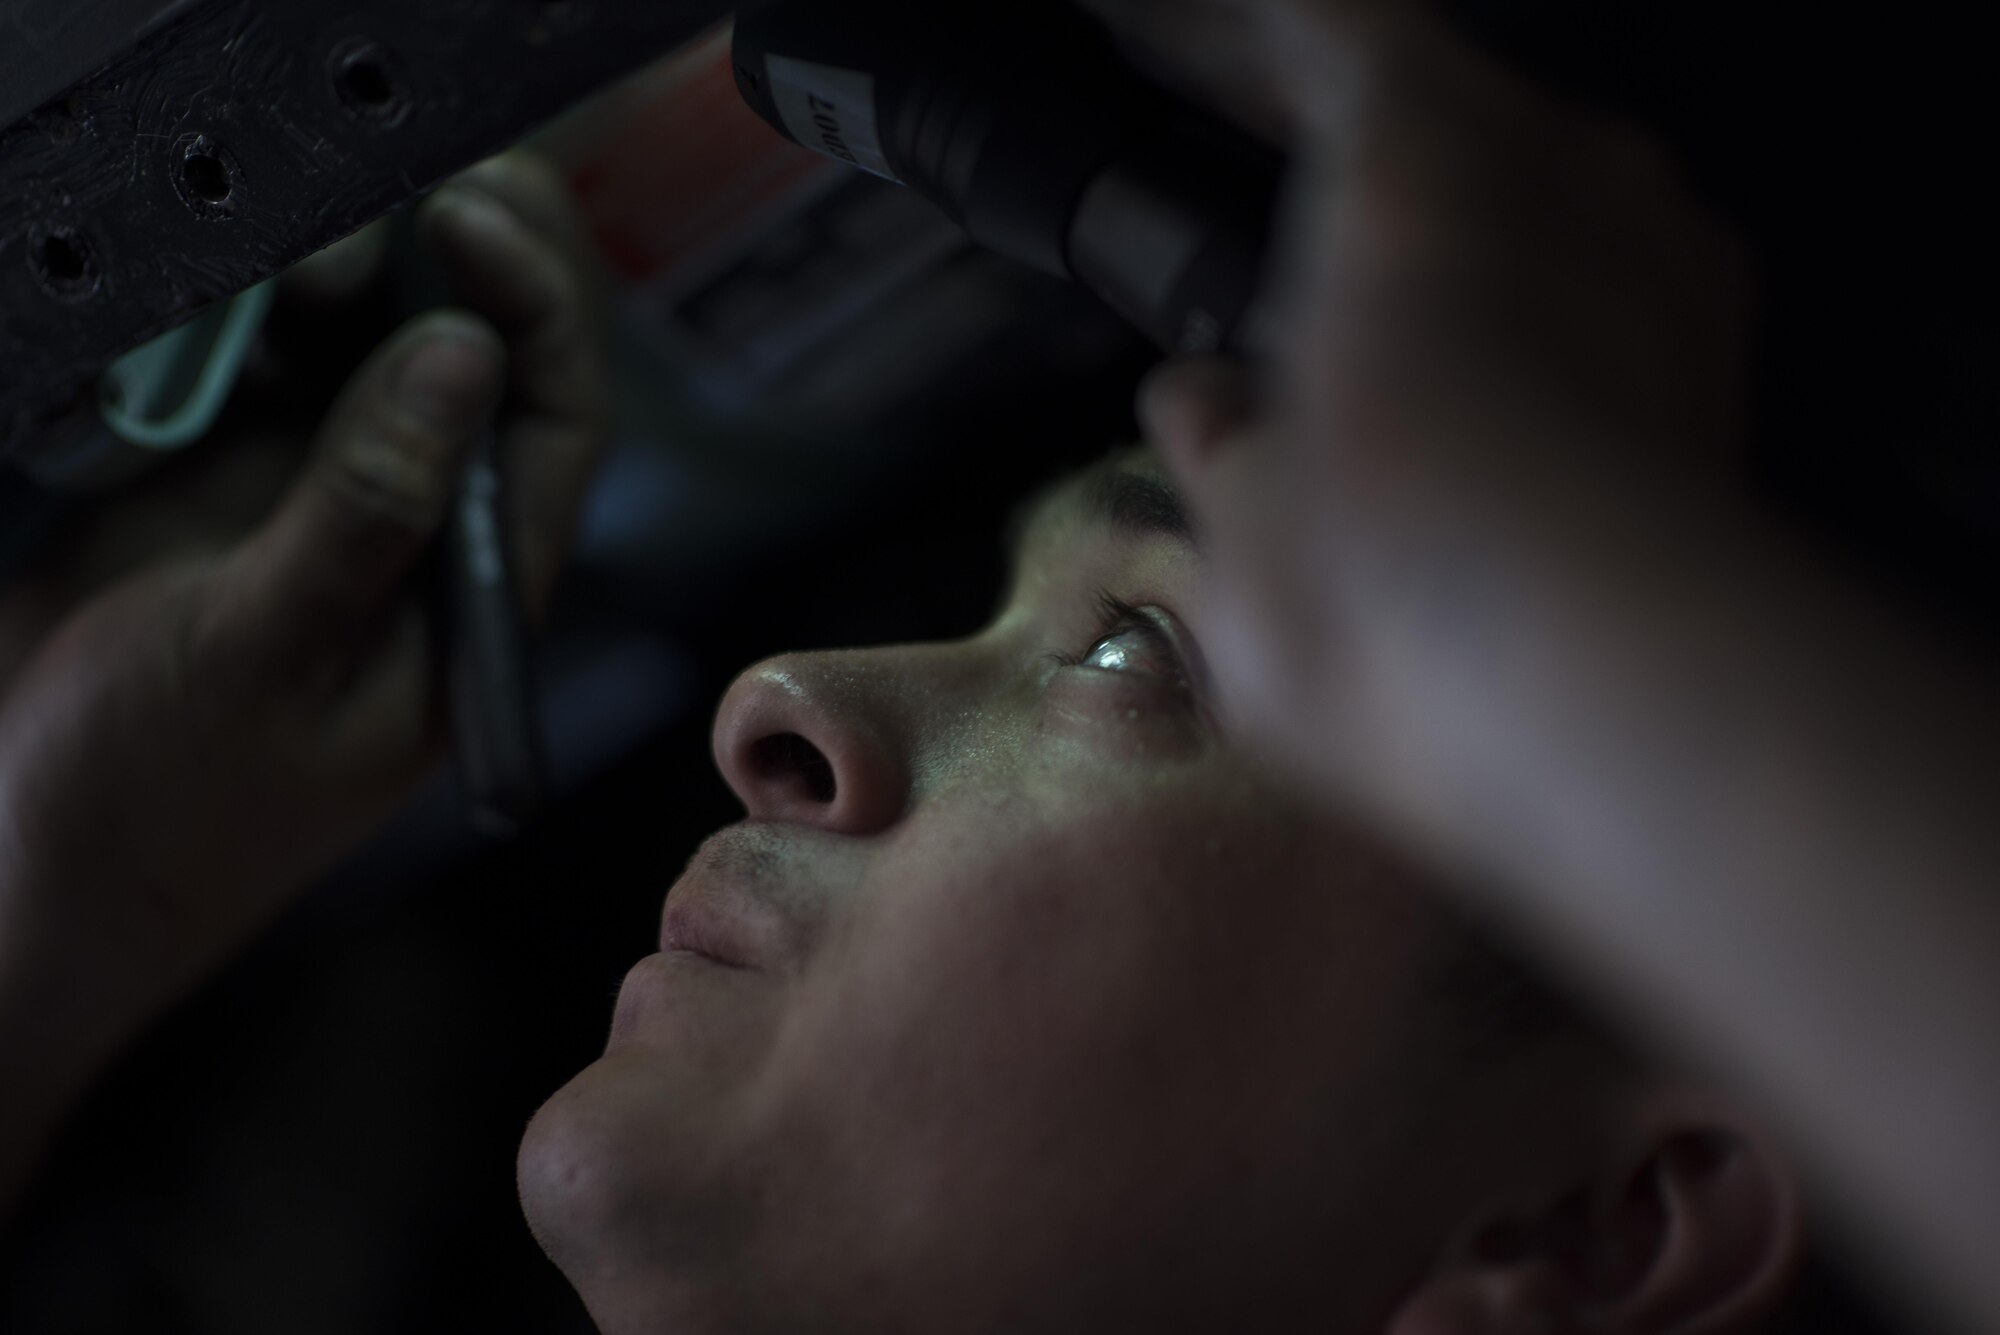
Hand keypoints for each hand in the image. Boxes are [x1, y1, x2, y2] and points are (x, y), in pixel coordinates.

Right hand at [0, 152, 607, 1030]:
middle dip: (455, 259)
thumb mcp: (263, 659)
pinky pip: (265, 356)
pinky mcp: (232, 475)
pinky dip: (249, 305)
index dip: (539, 305)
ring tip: (291, 246)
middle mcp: (423, 527)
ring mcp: (327, 493)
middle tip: (392, 188)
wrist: (29, 856)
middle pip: (483, 358)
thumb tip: (462, 361)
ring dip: (346, 270)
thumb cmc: (159, 802)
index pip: (558, 421)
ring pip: (373, 338)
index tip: (471, 219)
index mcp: (473, 590)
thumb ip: (364, 510)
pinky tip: (222, 285)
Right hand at [1094, 0, 1759, 810]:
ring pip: (1521, 203)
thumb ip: (1216, 436)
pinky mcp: (1721, 386)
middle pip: (1435, 104)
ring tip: (1335, 286)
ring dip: (1425, 229)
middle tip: (1223, 135)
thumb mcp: (1238, 515)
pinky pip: (1582, 293)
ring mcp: (1669, 272)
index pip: (1316, 29)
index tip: (1141, 42)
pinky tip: (1453, 384)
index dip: (1215, 32)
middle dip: (1325, 125)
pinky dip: (1502, 311)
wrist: (1621, 717)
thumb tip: (1205, 404)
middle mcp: (1569, 174)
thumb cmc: (1384, 582)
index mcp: (1420, 154)